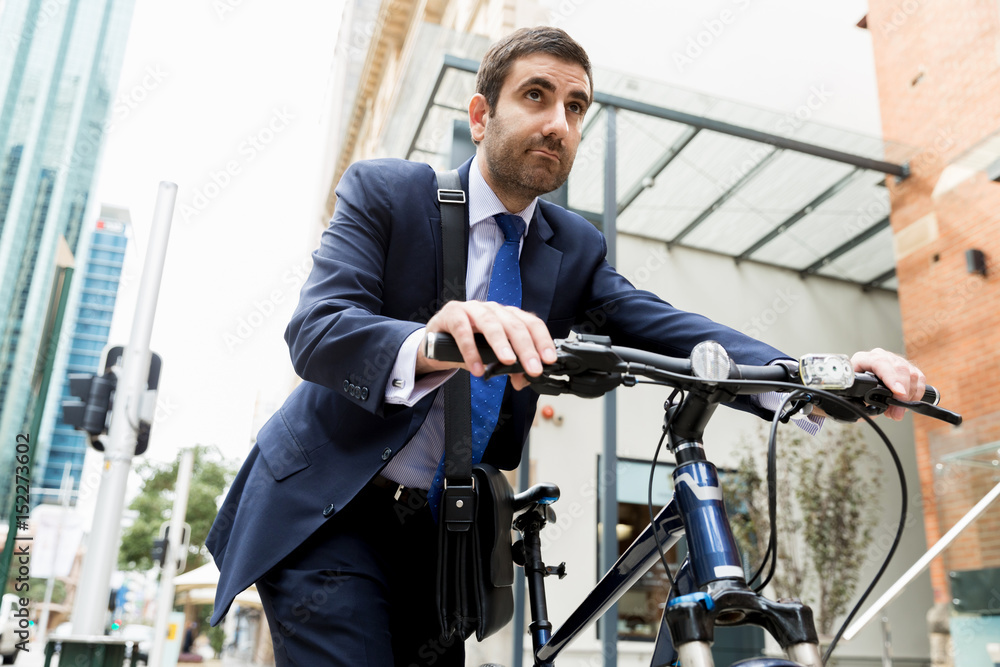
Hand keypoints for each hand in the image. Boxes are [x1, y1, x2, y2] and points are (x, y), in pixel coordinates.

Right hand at [416, 300, 556, 389]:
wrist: (436, 340)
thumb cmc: (469, 344)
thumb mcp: (492, 357)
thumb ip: (510, 367)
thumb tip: (524, 380)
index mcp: (508, 316)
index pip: (531, 324)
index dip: (542, 340)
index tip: (549, 360)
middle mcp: (493, 309)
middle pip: (514, 325)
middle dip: (526, 348)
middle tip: (533, 368)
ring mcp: (472, 309)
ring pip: (491, 324)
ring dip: (501, 344)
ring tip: (508, 362)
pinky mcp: (452, 314)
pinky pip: (463, 331)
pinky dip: (471, 351)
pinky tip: (477, 369)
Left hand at [851, 347, 925, 420]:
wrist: (857, 382)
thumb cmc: (853, 386)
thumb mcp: (850, 390)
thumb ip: (855, 399)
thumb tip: (868, 410)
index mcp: (864, 358)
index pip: (880, 362)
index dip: (891, 377)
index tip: (898, 392)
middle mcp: (882, 356)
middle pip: (900, 369)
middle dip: (902, 395)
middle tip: (897, 412)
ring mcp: (896, 361)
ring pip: (912, 375)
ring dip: (908, 397)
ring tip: (896, 412)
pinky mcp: (908, 367)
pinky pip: (919, 379)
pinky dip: (916, 394)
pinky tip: (905, 404)